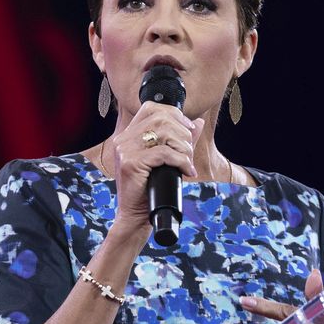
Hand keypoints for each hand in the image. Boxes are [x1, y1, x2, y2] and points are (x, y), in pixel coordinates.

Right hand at [106, 101, 203, 237]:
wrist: (136, 215)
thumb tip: (199, 123)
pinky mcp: (130, 163)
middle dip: (182, 132)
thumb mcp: (167, 160)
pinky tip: (186, 170)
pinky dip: (180, 160)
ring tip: (187, 161)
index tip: (188, 129)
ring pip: (163, 132)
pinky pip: (163, 153)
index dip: (174, 114)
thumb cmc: (151, 189)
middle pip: (160, 118)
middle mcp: (124, 139)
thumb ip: (180, 140)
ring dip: (183, 146)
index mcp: (128, 135)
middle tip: (189, 151)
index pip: (151, 108)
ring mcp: (125, 150)